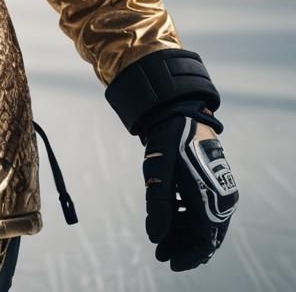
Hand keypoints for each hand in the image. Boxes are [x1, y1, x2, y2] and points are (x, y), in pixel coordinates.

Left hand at [143, 115, 237, 270]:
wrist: (180, 114)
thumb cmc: (169, 142)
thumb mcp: (158, 173)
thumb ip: (157, 206)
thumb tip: (155, 237)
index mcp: (211, 201)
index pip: (204, 242)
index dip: (187, 256)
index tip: (168, 262)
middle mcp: (222, 200)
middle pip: (204, 236)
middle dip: (182, 246)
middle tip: (159, 252)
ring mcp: (220, 192)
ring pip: (203, 224)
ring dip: (183, 233)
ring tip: (161, 239)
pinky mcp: (214, 184)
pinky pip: (204, 211)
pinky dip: (187, 219)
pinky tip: (170, 218)